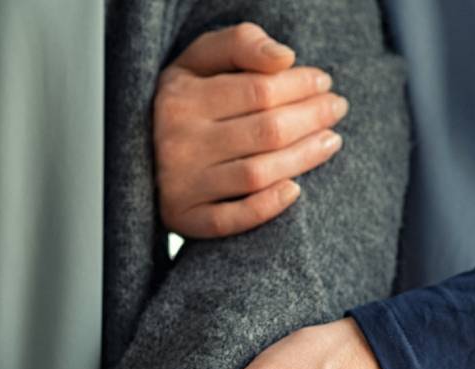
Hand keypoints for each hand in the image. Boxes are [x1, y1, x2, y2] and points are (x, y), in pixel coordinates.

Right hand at [154, 22, 349, 238]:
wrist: (138, 150)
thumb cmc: (183, 99)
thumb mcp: (201, 59)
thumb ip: (241, 43)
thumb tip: (284, 58)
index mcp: (181, 97)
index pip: (259, 90)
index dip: (300, 85)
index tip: (323, 82)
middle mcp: (178, 142)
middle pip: (266, 131)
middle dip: (312, 117)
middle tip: (337, 109)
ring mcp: (181, 184)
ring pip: (257, 173)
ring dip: (304, 157)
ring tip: (330, 141)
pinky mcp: (184, 219)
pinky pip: (231, 220)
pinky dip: (267, 207)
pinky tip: (295, 190)